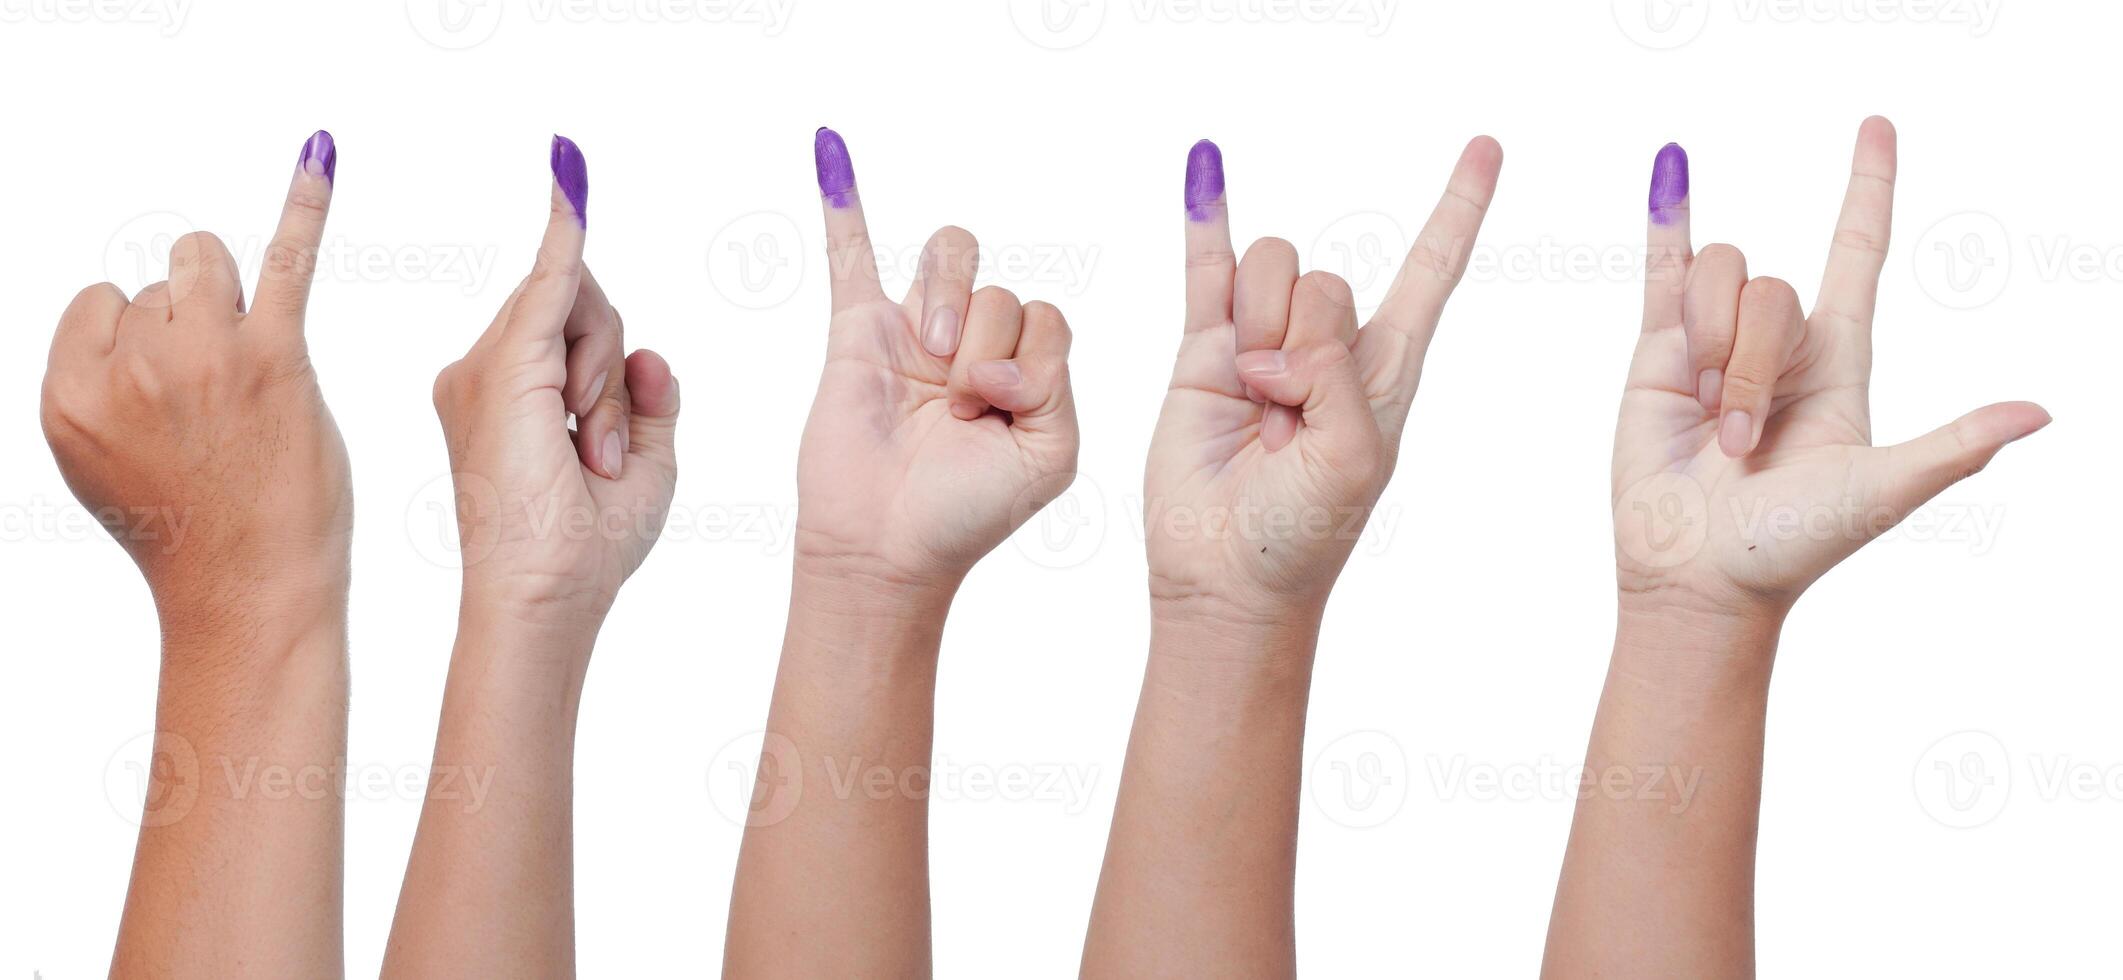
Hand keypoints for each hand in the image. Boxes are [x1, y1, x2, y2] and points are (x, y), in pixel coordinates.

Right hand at [41, 130, 349, 627]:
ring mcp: (202, 356)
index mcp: (69, 393)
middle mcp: (130, 367)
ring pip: (203, 260)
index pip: (100, 302)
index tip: (172, 399)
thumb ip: (96, 383)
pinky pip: (284, 257)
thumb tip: (115, 312)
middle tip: (218, 398)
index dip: (143, 340)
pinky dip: (304, 201)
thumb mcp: (100, 457)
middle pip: (156, 281)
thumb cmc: (188, 527)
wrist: (249, 589)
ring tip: (246, 368)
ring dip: (226, 297)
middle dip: (188, 321)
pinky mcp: (275, 357)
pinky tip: (318, 154)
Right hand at [431, 136, 680, 624]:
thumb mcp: (646, 469)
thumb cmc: (586, 551)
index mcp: (512, 399)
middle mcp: (485, 372)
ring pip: (582, 307)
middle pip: (581, 311)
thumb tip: (651, 353)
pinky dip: (569, 230)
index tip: (575, 185)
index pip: (570, 327)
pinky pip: (556, 280)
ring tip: (592, 453)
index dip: (593, 311)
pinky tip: (571, 177)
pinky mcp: (506, 363)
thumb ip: (651, 404)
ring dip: (609, 382)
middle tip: (605, 453)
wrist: (544, 599)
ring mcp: (486, 365)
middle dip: (612, 374)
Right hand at [792, 128, 1077, 588]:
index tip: (1001, 409)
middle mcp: (974, 344)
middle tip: (961, 403)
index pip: (1047, 317)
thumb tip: (996, 347)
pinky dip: (842, 196)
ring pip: (952, 257)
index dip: (1030, 355)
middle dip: (989, 340)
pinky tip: (831, 147)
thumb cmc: (968, 512)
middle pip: (1003, 288)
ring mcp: (914, 333)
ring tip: (934, 361)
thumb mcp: (1050, 453)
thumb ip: (1053, 382)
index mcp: (1025, 371)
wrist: (888, 548)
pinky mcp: (857, 332)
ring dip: (950, 301)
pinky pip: (849, 253)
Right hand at [1144, 138, 1502, 615]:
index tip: (1486, 148)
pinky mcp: (1204, 348)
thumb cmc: (1306, 534)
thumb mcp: (1358, 457)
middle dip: (1300, 336)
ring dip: (1255, 327)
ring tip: (1249, 400)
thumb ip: (1337, 377)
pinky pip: (1208, 265)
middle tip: (1285, 418)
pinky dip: (1208, 214)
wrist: (1228, 575)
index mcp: (1388, 368)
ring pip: (1269, 268)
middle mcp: (1329, 345)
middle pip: (1324, 275)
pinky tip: (1207, 164)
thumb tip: (1276, 341)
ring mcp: (1264, 341)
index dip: (1457, 210)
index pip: (1429, 271)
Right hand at [1612, 117, 2048, 621]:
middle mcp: (1779, 346)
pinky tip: (1671, 166)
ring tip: (1701, 422)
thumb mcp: (1881, 489)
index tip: (1875, 127)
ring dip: (1708, 350)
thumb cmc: (1793, 546)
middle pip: (1771, 286)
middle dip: (1750, 360)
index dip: (1867, 188)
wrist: (1700, 578)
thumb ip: (1952, 446)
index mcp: (1839, 363)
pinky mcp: (1657, 354)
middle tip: (1740, 442)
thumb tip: (2039, 413)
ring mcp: (1713, 346)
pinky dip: (1665, 215)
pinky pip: (1663, 268)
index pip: (1857, 253)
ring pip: (1718, 279)